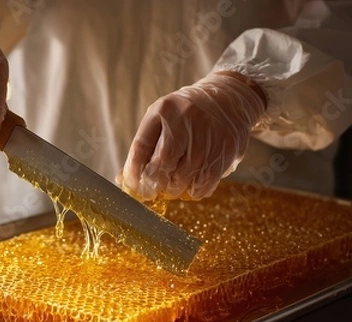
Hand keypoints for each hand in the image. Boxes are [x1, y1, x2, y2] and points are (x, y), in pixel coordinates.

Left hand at [118, 72, 265, 199]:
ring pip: (184, 176)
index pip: (141, 146)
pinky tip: (191, 185)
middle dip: (155, 182)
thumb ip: (146, 145)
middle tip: (153, 189)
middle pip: (163, 162)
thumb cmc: (187, 114)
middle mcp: (186, 118)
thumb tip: (126, 179)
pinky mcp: (225, 148)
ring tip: (173, 185)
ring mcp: (207, 134)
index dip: (134, 171)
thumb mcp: (163, 118)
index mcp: (164, 110)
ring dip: (174, 188)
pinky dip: (194, 190)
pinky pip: (204, 182)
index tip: (132, 185)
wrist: (229, 98)